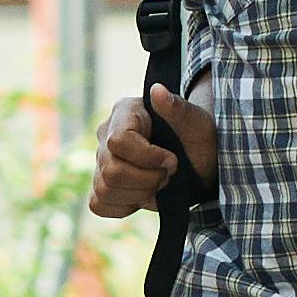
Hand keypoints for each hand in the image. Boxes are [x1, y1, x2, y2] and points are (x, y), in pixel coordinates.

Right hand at [89, 83, 220, 220]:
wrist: (199, 163)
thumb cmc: (198, 140)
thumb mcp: (197, 124)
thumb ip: (178, 108)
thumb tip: (158, 90)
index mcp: (125, 112)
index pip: (119, 142)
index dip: (148, 158)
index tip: (172, 161)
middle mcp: (106, 134)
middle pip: (111, 170)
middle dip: (147, 180)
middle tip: (168, 175)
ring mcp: (101, 160)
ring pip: (104, 190)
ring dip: (139, 194)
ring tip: (159, 184)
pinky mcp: (101, 184)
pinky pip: (98, 203)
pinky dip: (124, 206)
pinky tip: (142, 196)